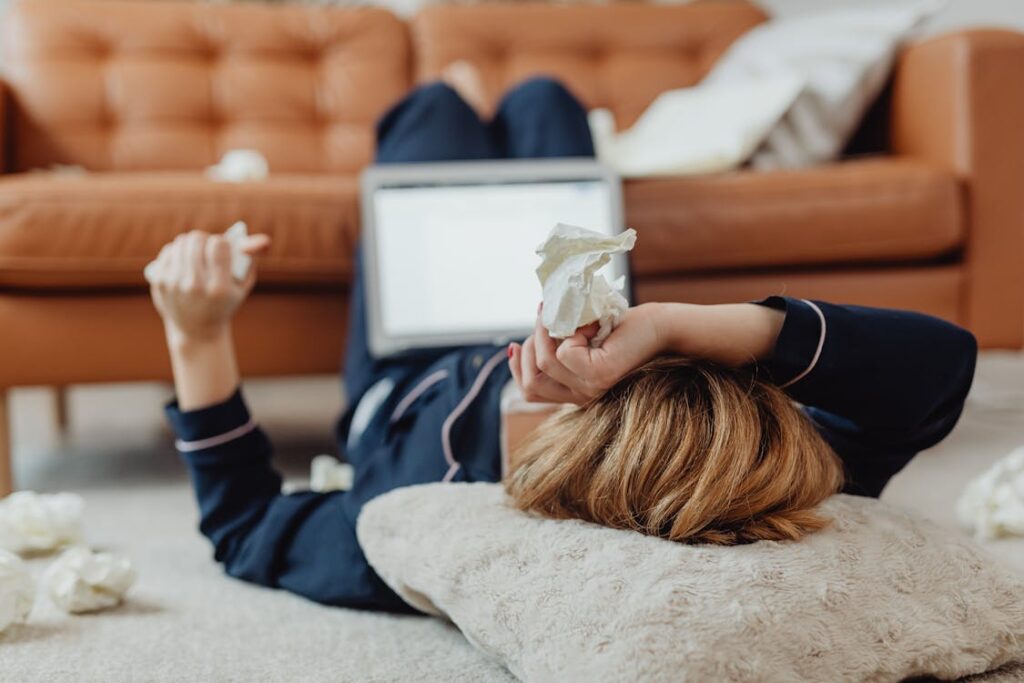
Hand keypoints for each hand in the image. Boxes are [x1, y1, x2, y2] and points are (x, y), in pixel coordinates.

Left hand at [147, 230, 270, 344]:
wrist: (196, 330)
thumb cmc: (224, 302)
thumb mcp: (242, 285)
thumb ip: (252, 259)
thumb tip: (263, 239)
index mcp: (219, 288)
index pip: (218, 244)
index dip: (222, 242)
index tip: (223, 249)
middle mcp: (195, 286)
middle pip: (197, 239)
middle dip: (205, 239)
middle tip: (209, 247)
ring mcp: (174, 284)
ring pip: (181, 242)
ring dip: (191, 244)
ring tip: (197, 253)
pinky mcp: (159, 282)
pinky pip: (168, 251)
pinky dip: (177, 252)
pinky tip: (184, 262)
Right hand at [508, 303, 663, 404]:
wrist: (660, 328)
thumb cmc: (622, 330)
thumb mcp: (579, 340)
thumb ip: (556, 349)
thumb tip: (515, 346)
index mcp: (574, 391)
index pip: (529, 391)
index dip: (516, 366)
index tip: (515, 343)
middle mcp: (581, 397)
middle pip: (530, 381)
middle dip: (530, 345)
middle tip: (545, 317)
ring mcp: (590, 389)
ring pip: (544, 363)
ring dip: (548, 331)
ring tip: (569, 314)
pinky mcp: (600, 375)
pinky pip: (565, 353)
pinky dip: (572, 330)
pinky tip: (592, 325)